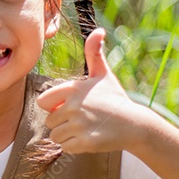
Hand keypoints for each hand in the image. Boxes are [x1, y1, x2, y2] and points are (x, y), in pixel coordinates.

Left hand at [36, 29, 143, 153]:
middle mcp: (74, 106)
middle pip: (49, 121)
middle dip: (62, 122)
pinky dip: (75, 146)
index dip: (54, 106)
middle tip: (83, 119)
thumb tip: (98, 30)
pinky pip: (66, 147)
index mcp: (73, 89)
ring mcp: (80, 125)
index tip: (70, 106)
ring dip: (67, 135)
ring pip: (56, 136)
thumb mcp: (103, 74)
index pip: (43, 102)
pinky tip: (90, 137)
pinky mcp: (85, 142)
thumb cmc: (115, 99)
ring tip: (86, 128)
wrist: (136, 125)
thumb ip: (94, 52)